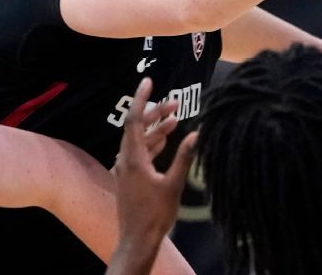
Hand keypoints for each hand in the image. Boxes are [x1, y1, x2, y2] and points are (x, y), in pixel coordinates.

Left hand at [111, 79, 197, 261]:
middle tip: (175, 102)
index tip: (148, 81)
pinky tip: (166, 139)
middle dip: (155, 112)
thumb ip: (183, 157)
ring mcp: (125, 169)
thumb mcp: (174, 184)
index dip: (141, 99)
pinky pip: (138, 151)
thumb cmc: (156, 213)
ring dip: (155, 128)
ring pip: (139, 140)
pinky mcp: (129, 177)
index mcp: (133, 158)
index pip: (135, 120)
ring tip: (175, 117)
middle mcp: (125, 160)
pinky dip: (152, 142)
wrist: (138, 238)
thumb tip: (196, 133)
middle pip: (137, 128)